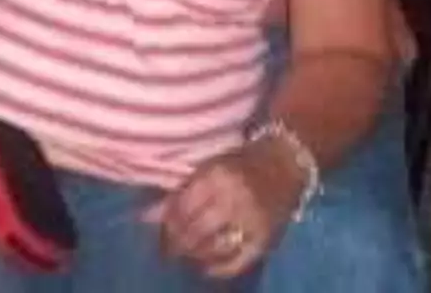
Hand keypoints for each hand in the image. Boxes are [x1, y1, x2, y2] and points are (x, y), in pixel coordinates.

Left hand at [145, 138, 301, 280]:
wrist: (287, 162)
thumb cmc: (241, 162)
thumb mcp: (209, 168)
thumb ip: (179, 192)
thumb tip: (143, 218)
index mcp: (217, 175)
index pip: (181, 209)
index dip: (167, 225)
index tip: (161, 233)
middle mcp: (234, 198)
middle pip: (195, 231)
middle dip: (177, 245)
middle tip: (169, 251)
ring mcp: (252, 220)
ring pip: (213, 248)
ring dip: (195, 255)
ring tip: (187, 254)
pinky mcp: (265, 238)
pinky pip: (237, 262)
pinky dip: (218, 269)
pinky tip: (206, 267)